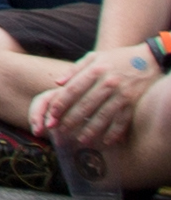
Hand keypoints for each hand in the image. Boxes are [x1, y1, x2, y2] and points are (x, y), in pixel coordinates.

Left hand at [33, 52, 150, 152]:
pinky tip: (107, 141)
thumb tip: (57, 83)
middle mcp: (108, 83)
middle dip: (71, 119)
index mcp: (95, 70)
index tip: (51, 115)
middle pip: (85, 104)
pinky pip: (122, 121)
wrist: (148, 61)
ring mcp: (121, 94)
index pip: (73, 89)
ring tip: (81, 140)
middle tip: (60, 130)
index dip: (61, 103)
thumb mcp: (94, 57)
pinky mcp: (133, 103)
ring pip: (103, 115)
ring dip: (91, 129)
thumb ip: (75, 70)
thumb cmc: (116, 59)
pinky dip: (115, 132)